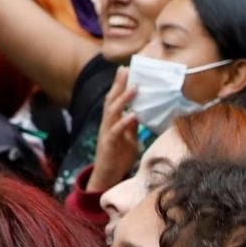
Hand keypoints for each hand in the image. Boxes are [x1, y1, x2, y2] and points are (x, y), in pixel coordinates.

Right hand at [87, 69, 139, 192]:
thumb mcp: (129, 138)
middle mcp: (107, 124)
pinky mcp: (108, 144)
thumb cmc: (118, 156)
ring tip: (134, 87)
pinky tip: (133, 115)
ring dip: (123, 99)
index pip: (115, 99)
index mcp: (112, 121)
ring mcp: (106, 133)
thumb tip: (139, 112)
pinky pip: (116, 131)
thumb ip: (131, 125)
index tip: (127, 69)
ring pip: (112, 112)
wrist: (107, 176)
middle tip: (125, 69)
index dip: (120, 84)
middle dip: (118, 84)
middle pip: (111, 100)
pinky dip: (125, 122)